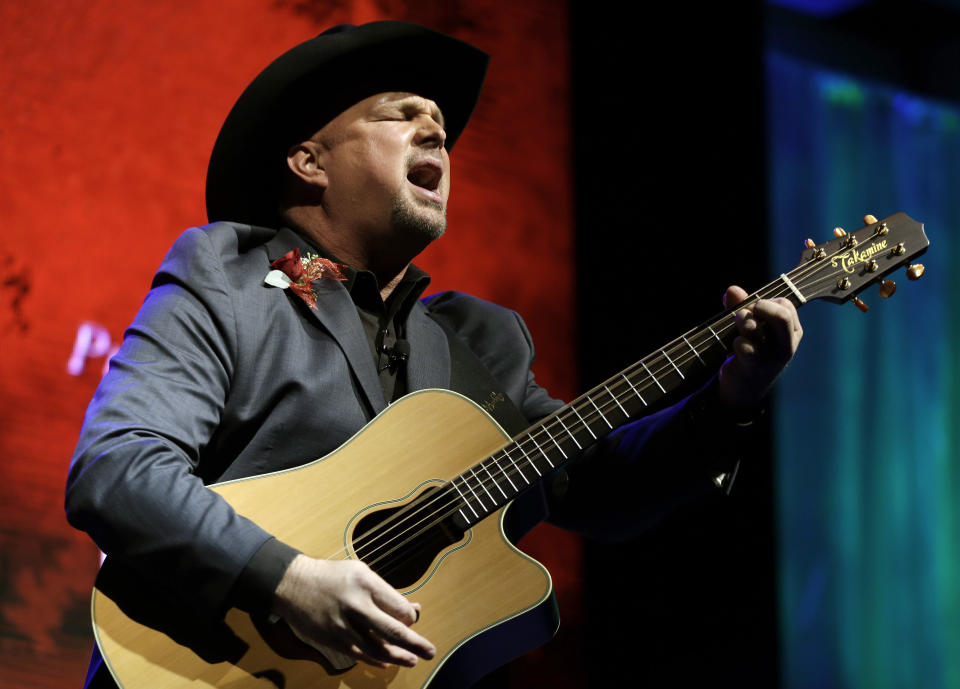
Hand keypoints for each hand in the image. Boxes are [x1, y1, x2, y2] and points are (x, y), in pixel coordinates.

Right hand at [272, 555, 434, 668]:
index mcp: (367, 584)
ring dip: (399, 657)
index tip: (411, 618)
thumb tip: (413, 610)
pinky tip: (387, 663)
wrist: (294, 585)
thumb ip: (386, 593)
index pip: (400, 608)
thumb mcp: (361, 573)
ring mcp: (344, 626)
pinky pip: (360, 655)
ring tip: (413, 660)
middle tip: (430, 652)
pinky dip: (376, 661)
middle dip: (416, 644)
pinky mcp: (334, 640)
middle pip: (393, 631)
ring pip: (378, 649)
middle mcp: (357, 606)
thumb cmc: (333, 577)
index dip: (411, 617)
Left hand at [716, 284, 802, 411]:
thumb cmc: (750, 351)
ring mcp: (772, 357)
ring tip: (739, 326)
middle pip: (780, 315)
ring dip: (741, 321)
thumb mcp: (750, 327)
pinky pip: (742, 345)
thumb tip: (732, 289)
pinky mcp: (755, 366)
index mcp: (792, 332)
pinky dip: (736, 342)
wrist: (744, 388)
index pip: (785, 304)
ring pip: (754, 327)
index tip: (755, 309)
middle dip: (759, 306)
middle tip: (746, 311)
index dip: (766, 300)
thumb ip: (742, 306)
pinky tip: (737, 349)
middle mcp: (786, 344)